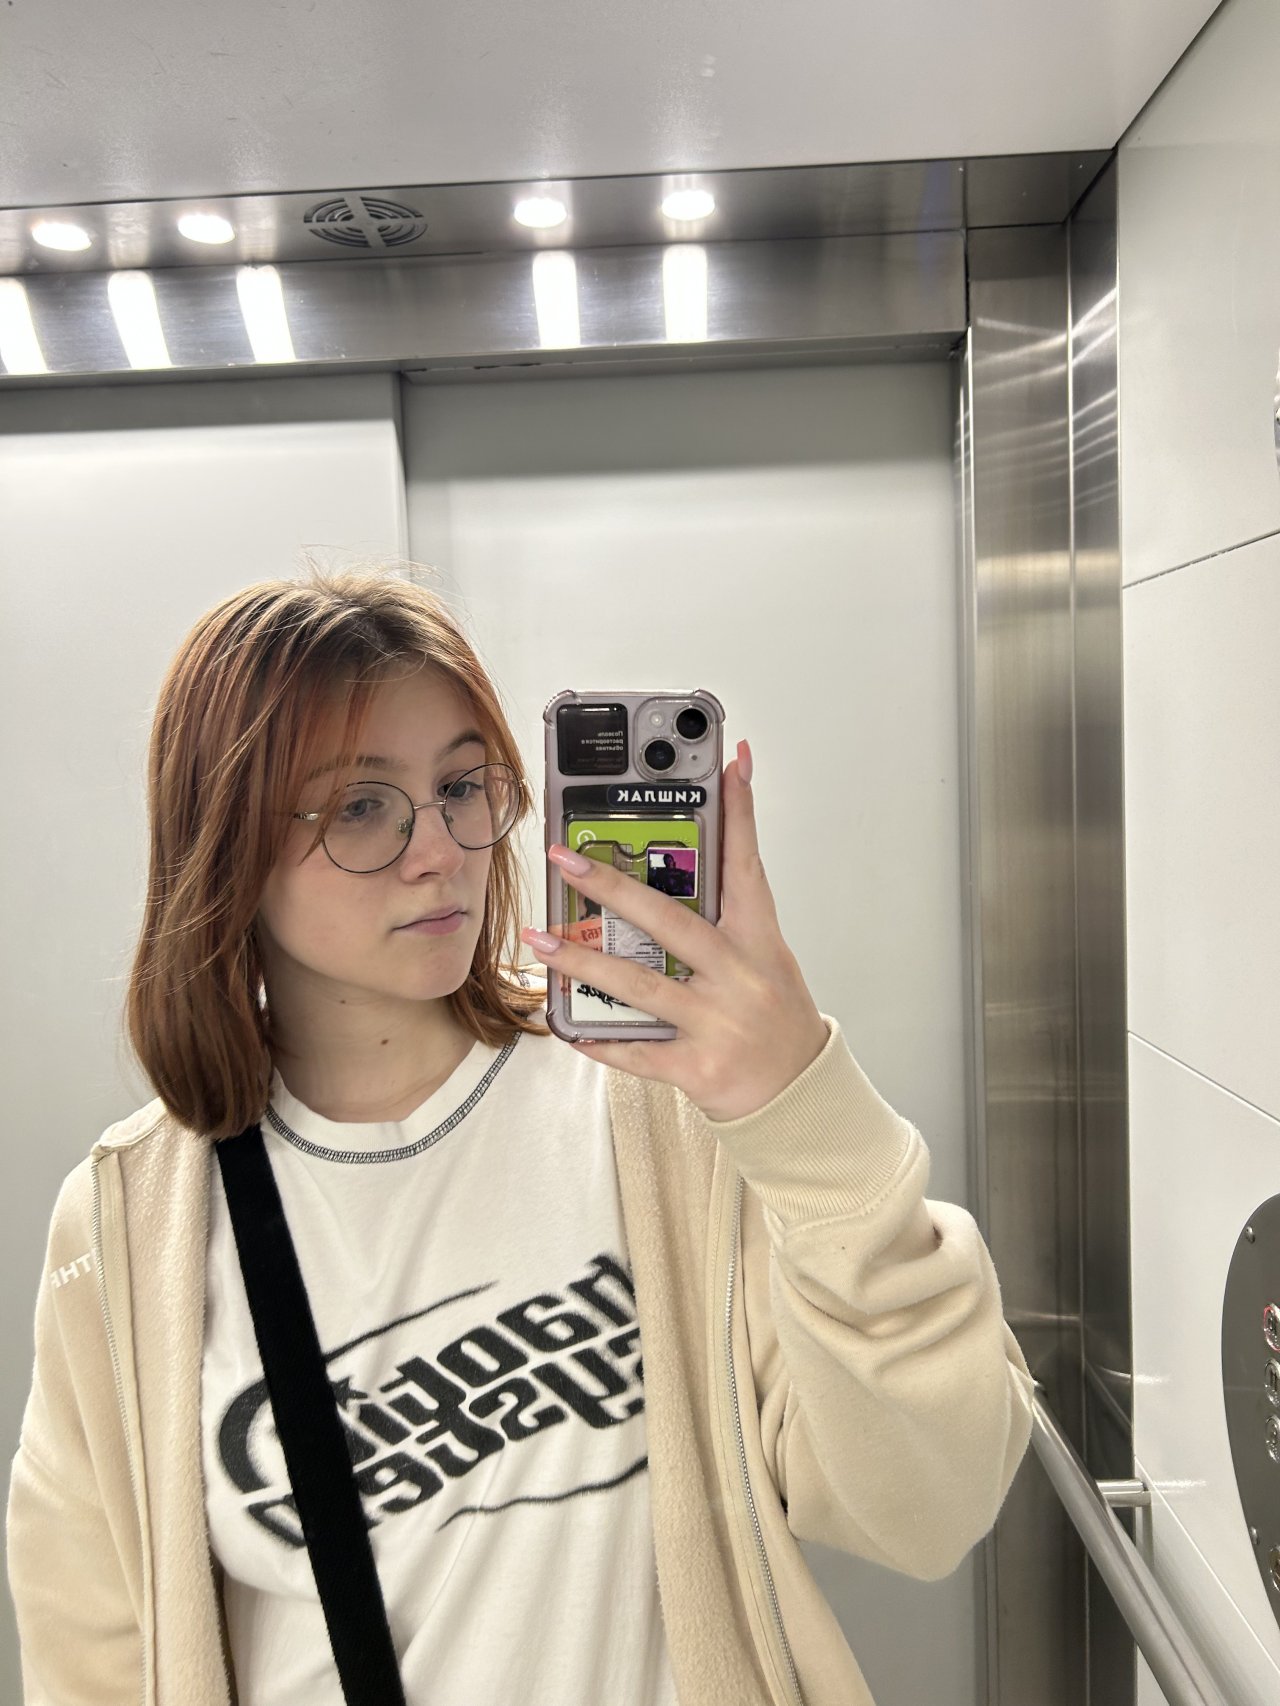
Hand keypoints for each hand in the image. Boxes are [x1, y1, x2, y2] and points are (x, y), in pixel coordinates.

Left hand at [520, 739, 829, 1122]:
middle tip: (566, 859)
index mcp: (759, 941)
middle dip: (613, 887)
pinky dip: (599, 1037)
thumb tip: (686, 866)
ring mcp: (718, 1023)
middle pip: (670, 923)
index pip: (748, 864)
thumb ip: (726, 917)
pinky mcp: (697, 1066)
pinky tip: (566, 1024)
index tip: (728, 761)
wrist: (797, 1093)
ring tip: (539, 938)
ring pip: (639, 986)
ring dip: (581, 963)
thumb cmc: (774, 1017)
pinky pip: (636, 1049)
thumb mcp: (765, 957)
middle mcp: (739, 977)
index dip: (739, 813)